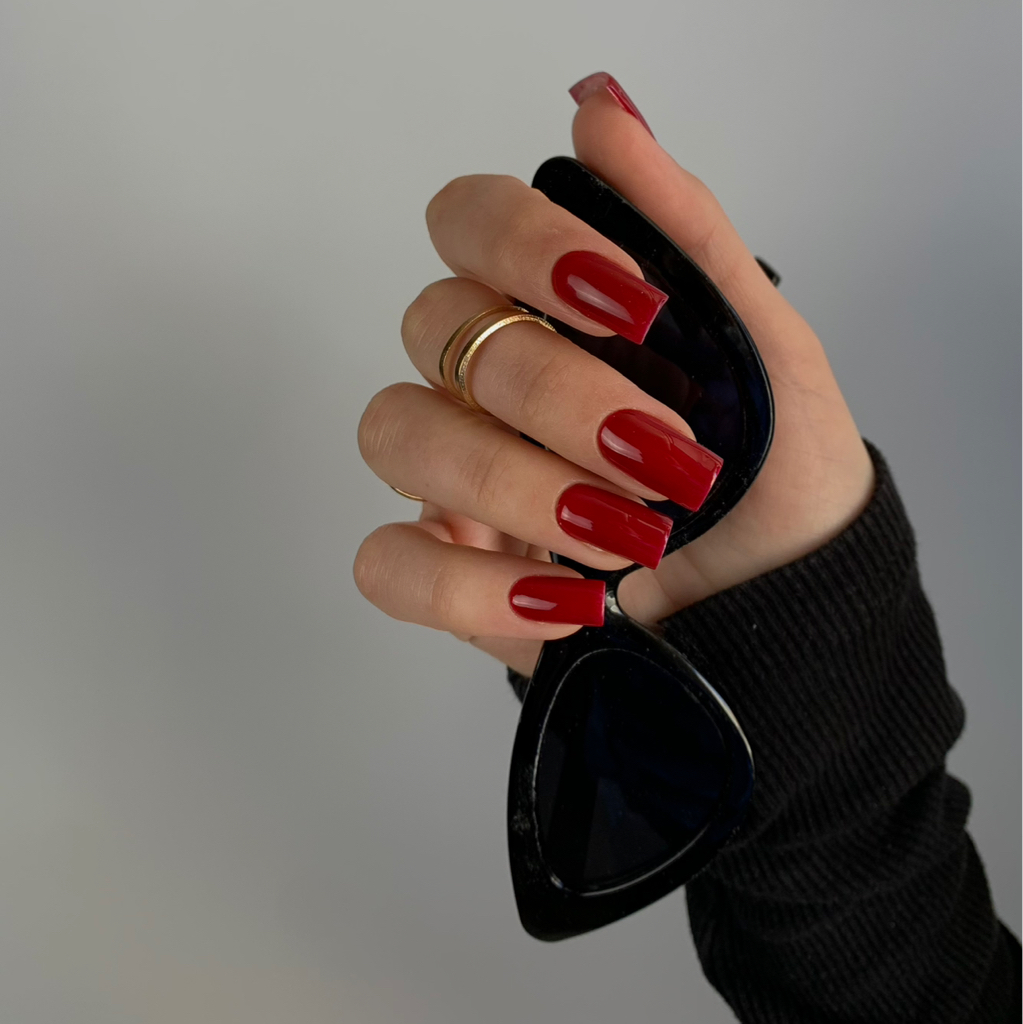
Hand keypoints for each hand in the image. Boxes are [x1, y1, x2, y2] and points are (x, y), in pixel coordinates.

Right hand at [355, 73, 873, 678]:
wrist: (786, 607)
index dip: (524, 245)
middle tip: (660, 453)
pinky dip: (473, 588)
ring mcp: (456, 474)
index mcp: (547, 310)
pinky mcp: (447, 573)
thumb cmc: (778, 472)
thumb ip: (683, 231)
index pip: (467, 224)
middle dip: (555, 393)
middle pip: (435, 329)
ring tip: (628, 537)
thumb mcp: (765, 348)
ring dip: (517, 485)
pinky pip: (387, 564)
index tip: (631, 305)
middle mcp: (484, 379)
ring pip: (398, 434)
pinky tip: (567, 602)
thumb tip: (600, 114)